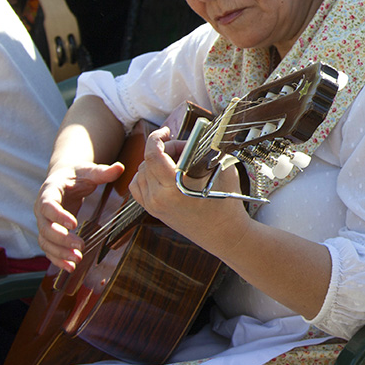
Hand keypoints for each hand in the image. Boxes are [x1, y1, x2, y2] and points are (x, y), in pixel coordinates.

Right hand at [35, 161, 125, 270]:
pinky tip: (70, 267)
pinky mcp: (49, 233)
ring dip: (59, 253)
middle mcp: (41, 209)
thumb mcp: (88, 171)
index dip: (58, 215)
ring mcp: (44, 223)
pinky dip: (57, 259)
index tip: (74, 224)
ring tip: (77, 260)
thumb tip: (120, 167)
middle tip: (80, 246)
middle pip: (45, 227)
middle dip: (61, 239)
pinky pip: (49, 249)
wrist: (65, 180)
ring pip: (45, 241)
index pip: (48, 205)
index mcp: (49, 191)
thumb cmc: (77, 175)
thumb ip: (102, 172)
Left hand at [128, 127, 247, 254]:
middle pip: (148, 161)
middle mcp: (159, 197)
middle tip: (183, 149)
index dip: (156, 138)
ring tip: (174, 162)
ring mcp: (153, 205)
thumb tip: (194, 138)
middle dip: (163, 150)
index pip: (152, 154)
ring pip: (140, 173)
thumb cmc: (226, 202)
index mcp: (175, 186)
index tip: (165, 131)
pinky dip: (145, 176)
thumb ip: (203, 152)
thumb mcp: (219, 170)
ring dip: (153, 162)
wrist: (224, 233)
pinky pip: (138, 187)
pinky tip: (160, 173)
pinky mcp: (153, 211)